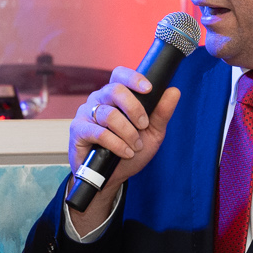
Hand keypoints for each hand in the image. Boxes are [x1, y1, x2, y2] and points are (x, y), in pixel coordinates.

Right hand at [66, 69, 181, 231]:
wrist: (111, 177)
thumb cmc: (130, 151)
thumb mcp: (152, 133)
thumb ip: (162, 113)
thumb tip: (174, 91)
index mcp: (115, 96)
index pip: (121, 75)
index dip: (134, 78)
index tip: (149, 89)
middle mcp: (99, 100)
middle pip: (115, 90)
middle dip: (134, 109)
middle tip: (143, 125)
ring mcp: (86, 113)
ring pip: (109, 114)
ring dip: (127, 133)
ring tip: (135, 146)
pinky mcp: (78, 130)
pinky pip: (99, 132)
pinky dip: (116, 144)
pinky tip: (125, 152)